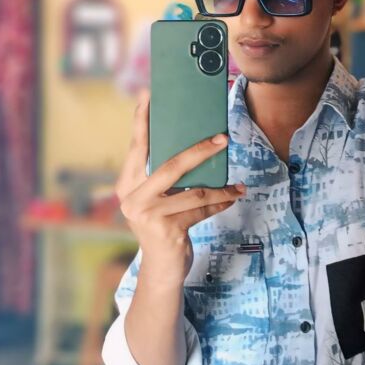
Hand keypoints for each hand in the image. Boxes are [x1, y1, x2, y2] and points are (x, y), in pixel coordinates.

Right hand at [116, 90, 244, 285]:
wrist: (161, 270)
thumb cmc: (163, 225)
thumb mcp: (157, 200)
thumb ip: (165, 177)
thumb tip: (196, 145)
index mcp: (127, 184)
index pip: (136, 146)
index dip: (142, 120)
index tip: (148, 94)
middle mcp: (132, 197)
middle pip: (170, 165)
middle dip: (199, 150)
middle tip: (222, 138)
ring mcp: (148, 215)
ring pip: (193, 191)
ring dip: (220, 187)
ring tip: (237, 184)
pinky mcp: (166, 231)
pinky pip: (201, 210)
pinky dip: (219, 204)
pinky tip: (232, 198)